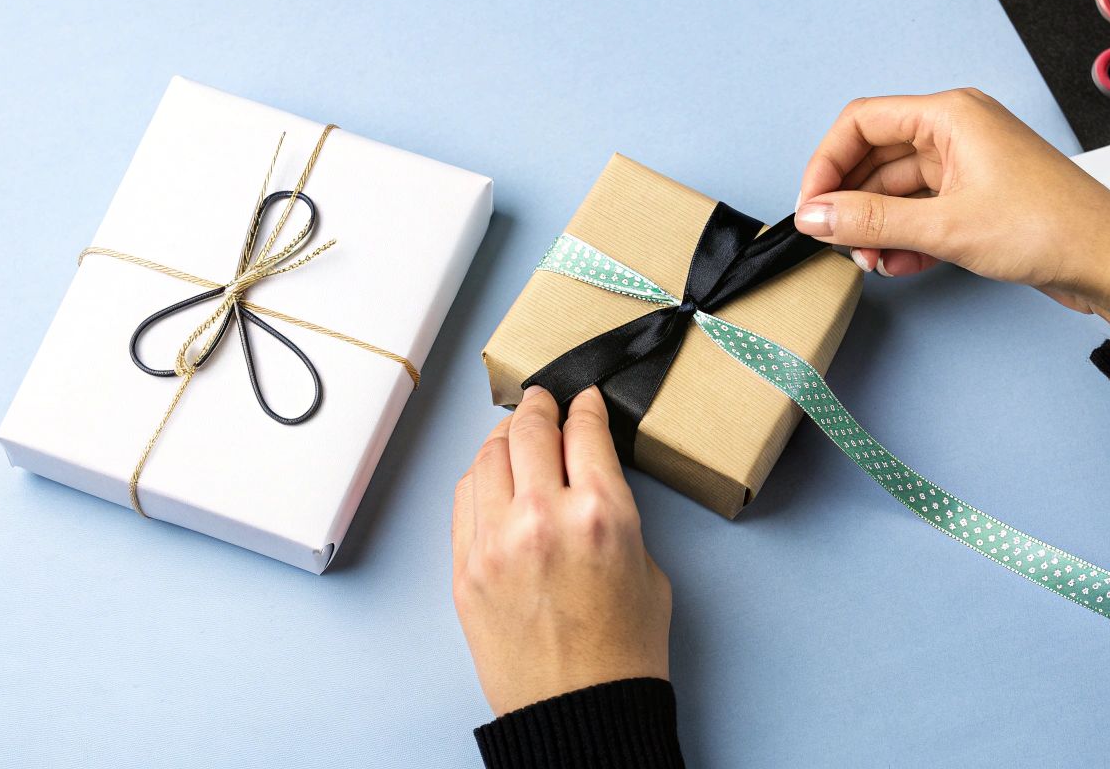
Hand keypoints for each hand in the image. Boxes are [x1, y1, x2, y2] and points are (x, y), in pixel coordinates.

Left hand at [452, 385, 671, 716]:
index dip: (584, 405)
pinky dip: (480, 477)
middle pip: (530, 430)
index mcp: (602, 512)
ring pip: (488, 457)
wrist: (581, 710)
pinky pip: (464, 499)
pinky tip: (494, 475)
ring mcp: (495, 543)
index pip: (584, 430)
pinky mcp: (465, 570)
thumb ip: (614, 510)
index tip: (583, 398)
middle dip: (540, 406)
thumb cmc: (624, 649)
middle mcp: (543, 517)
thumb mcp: (645, 564)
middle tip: (544, 399)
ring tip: (516, 432)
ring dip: (505, 436)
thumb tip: (586, 477)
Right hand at [794, 89, 1109, 329]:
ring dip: (879, 227)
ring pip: (900, 190)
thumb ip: (871, 220)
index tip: (811, 208)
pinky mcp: (980, 198)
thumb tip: (816, 217)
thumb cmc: (1049, 228)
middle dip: (853, 203)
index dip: (826, 164)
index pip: (862, 122)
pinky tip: (899, 265)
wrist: (1108, 262)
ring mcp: (970, 165)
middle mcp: (958, 131)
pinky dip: (906, 237)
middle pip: (877, 157)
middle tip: (838, 244)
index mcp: (951, 114)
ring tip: (872, 263)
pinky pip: (925, 211)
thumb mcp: (945, 226)